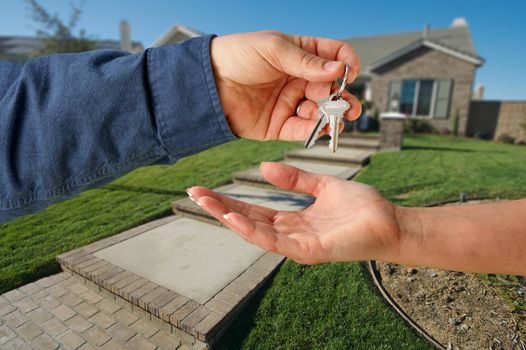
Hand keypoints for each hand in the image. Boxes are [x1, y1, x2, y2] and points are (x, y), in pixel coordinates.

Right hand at [187, 162, 400, 263]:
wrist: (391, 222)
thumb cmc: (362, 208)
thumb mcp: (323, 185)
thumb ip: (295, 178)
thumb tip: (264, 167)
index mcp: (293, 220)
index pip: (254, 210)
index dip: (229, 199)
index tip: (205, 188)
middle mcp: (291, 235)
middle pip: (248, 221)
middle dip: (220, 208)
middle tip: (193, 193)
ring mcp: (298, 245)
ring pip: (256, 233)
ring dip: (229, 218)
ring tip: (207, 203)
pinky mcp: (309, 251)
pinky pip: (275, 242)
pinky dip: (252, 230)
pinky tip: (234, 217)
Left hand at [210, 31, 361, 140]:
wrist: (208, 83)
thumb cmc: (235, 56)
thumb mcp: (272, 49)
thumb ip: (305, 61)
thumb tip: (336, 69)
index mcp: (299, 54)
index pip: (332, 56)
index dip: (345, 62)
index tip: (350, 72)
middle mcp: (298, 79)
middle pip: (331, 89)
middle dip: (343, 98)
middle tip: (348, 106)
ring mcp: (290, 102)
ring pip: (320, 111)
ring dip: (331, 116)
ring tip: (334, 118)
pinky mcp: (279, 124)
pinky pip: (302, 129)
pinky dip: (314, 130)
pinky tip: (321, 128)